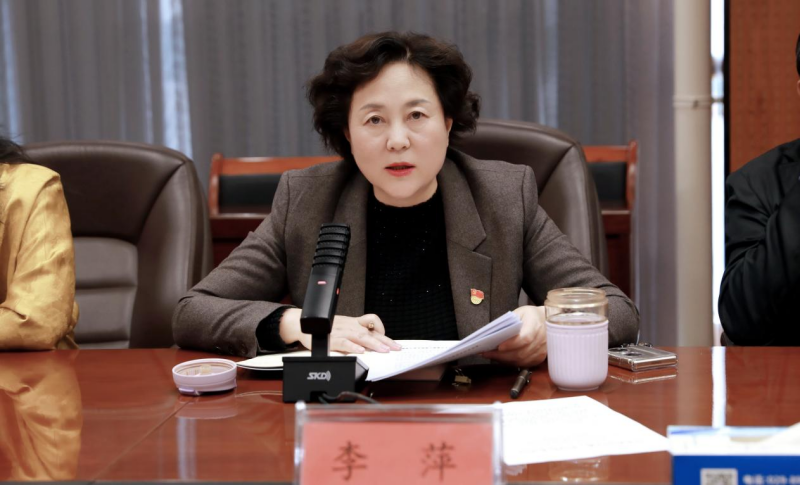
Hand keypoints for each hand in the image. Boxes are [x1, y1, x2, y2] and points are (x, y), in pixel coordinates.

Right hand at [279, 309, 401, 353]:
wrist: (303, 324)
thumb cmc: (325, 327)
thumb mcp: (343, 326)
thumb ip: (355, 333)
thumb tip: (370, 344)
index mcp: (353, 323)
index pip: (373, 323)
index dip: (384, 331)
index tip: (393, 342)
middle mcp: (350, 326)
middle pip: (371, 331)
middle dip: (385, 340)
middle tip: (396, 348)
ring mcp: (341, 332)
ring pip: (361, 337)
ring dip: (374, 344)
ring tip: (384, 350)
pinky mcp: (332, 338)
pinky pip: (344, 343)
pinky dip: (353, 347)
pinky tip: (361, 352)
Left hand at [481, 305, 546, 366]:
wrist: (546, 320)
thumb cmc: (531, 315)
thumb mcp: (519, 313)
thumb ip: (509, 323)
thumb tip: (494, 335)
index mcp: (535, 325)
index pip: (525, 338)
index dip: (511, 344)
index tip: (499, 347)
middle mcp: (541, 339)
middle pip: (521, 353)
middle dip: (502, 355)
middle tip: (487, 353)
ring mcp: (542, 350)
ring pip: (522, 361)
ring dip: (505, 360)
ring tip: (492, 356)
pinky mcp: (540, 357)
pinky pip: (525, 364)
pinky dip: (512, 363)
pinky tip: (503, 359)